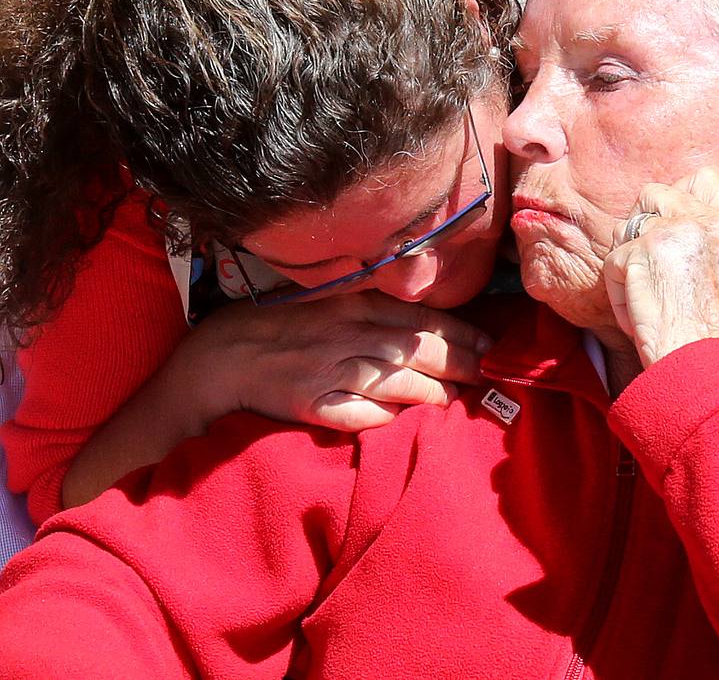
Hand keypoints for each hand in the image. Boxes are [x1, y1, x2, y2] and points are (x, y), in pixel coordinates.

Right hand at [158, 290, 490, 432]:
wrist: (218, 360)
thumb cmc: (281, 329)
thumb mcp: (330, 305)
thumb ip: (375, 313)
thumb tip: (429, 328)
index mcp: (353, 304)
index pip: (422, 318)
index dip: (463, 334)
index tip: (492, 346)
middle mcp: (346, 334)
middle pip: (419, 349)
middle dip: (461, 363)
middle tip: (489, 375)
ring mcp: (328, 370)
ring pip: (396, 381)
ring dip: (434, 393)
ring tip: (458, 402)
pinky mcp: (309, 403)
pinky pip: (357, 413)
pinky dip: (384, 417)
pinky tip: (405, 421)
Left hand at [603, 167, 718, 370]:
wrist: (703, 365)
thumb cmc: (711, 333)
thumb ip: (708, 238)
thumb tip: (666, 218)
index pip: (705, 178)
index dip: (679, 195)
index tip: (670, 227)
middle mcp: (712, 221)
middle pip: (656, 192)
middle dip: (641, 225)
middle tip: (648, 264)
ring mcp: (677, 231)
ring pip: (628, 225)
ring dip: (628, 260)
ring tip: (647, 297)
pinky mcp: (643, 251)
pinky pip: (613, 260)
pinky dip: (617, 291)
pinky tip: (638, 315)